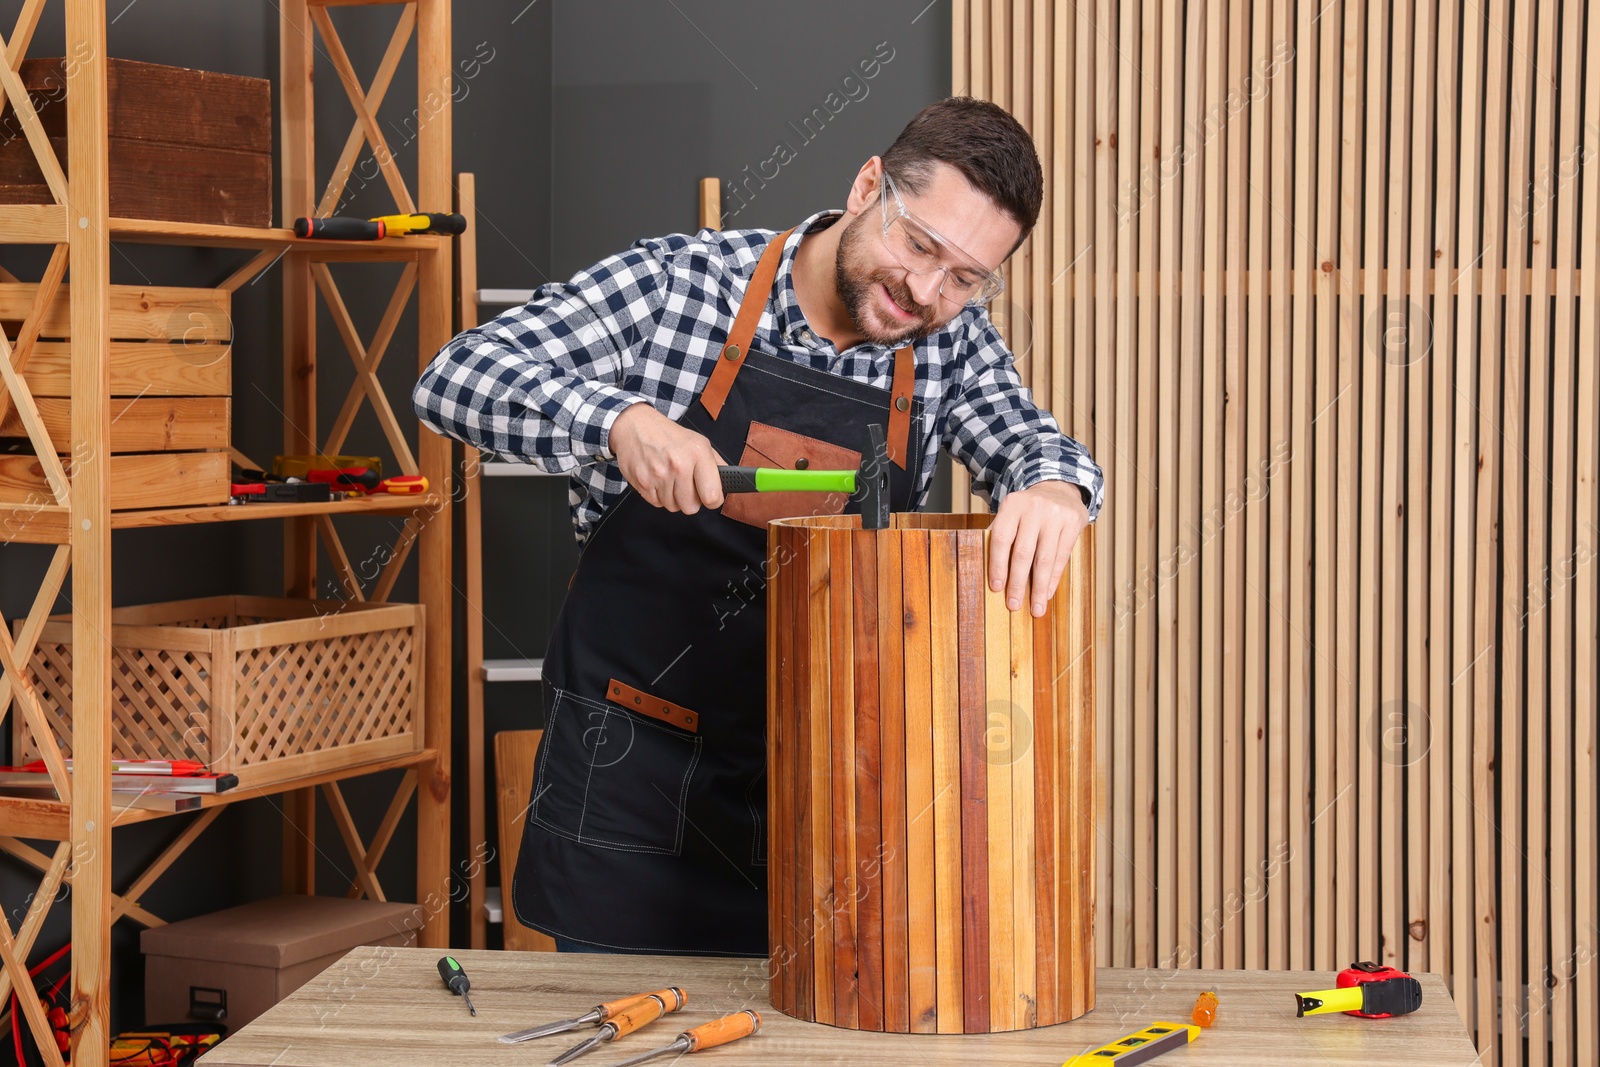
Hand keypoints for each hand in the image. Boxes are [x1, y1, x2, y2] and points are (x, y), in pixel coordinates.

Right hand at [609, 403, 725, 512]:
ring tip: (670, 480)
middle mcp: (679, 465)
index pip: (712, 496)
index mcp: (698, 454)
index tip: (710, 497)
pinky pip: (656, 503)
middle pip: (691, 507)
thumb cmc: (668, 435)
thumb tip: (730, 481)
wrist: (634, 425)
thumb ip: (715, 464)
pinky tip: (658, 480)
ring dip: (673, 498)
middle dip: (691, 500)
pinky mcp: (642, 483)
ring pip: (673, 507)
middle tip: (687, 487)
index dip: (713, 500)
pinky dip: (658, 495)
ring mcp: (659, 475)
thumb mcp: (698, 442)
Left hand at [987, 480, 1089, 616]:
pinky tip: (1047, 593)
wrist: (1058, 488)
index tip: (996, 587)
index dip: (997, 565)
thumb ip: (1004, 537)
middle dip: (1017, 582)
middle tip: (1013, 604)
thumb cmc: (1028, 510)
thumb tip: (997, 578)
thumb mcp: (1012, 514)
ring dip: (1039, 587)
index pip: (1001, 538)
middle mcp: (1034, 508)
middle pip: (1023, 552)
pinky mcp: (1073, 522)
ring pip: (1045, 559)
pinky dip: (1053, 578)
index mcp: (1012, 504)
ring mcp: (1056, 515)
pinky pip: (1062, 557)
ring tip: (1035, 608)